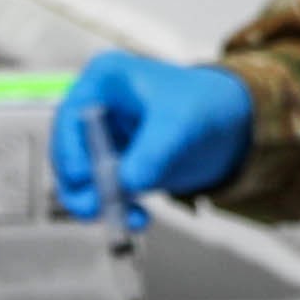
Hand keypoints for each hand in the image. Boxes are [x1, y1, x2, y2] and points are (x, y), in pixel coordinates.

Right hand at [45, 53, 254, 227]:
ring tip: (127, 220)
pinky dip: (114, 208)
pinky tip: (138, 218)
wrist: (231, 124)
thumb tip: (128, 183)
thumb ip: (153, 151)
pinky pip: (102, 191)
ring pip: (81, 177)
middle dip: (81, 183)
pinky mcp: (114, 165)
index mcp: (104, 80)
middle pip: (68, 150)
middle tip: (95, 209)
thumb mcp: (181, 123)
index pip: (70, 115)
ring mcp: (102, 138)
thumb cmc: (205, 104)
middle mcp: (95, 107)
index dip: (69, 148)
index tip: (82, 176)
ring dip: (97, 202)